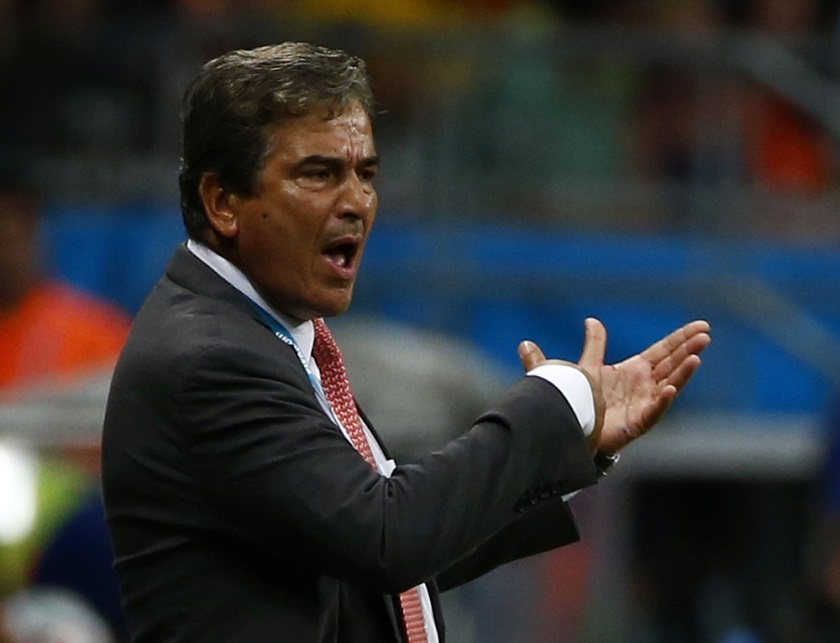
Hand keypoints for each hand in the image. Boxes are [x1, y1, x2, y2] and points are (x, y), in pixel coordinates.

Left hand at [518, 318, 710, 454]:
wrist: (577, 426)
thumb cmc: (586, 398)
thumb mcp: (591, 366)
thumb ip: (595, 344)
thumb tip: (592, 320)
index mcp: (637, 369)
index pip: (665, 350)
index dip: (682, 337)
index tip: (702, 326)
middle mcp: (646, 385)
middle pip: (672, 364)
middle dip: (689, 350)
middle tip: (705, 336)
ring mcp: (645, 403)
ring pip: (670, 384)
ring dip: (683, 372)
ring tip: (696, 358)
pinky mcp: (638, 422)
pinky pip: (653, 410)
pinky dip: (662, 400)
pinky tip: (670, 389)